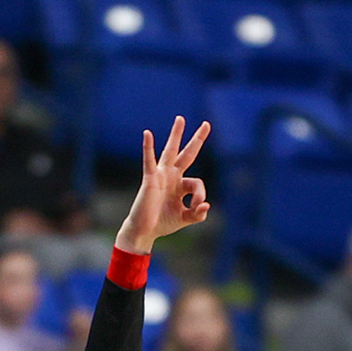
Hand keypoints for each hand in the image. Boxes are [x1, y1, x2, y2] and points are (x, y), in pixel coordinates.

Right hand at [116, 115, 211, 251]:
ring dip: (176, 135)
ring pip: (170, 151)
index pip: (196, 183)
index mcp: (180, 185)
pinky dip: (148, 147)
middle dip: (197, 139)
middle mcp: (171, 176)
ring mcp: (161, 176)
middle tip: (207, 124)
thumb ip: (198, 214)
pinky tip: (147, 133)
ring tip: (180, 120)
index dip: (200, 194)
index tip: (198, 207)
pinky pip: (149, 160)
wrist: (144, 231)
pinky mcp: (150, 179)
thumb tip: (206, 205)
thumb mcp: (185, 219)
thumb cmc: (163, 223)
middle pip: (186, 154)